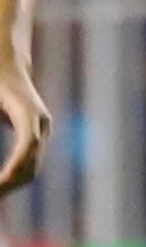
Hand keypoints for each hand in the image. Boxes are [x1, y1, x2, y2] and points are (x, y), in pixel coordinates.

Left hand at [0, 55, 50, 195]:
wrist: (7, 60)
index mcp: (27, 109)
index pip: (27, 142)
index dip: (16, 164)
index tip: (2, 181)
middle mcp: (40, 122)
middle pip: (33, 160)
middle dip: (11, 182)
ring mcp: (41, 130)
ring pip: (32, 166)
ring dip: (13, 183)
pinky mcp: (36, 135)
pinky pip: (29, 162)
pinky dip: (15, 175)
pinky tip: (1, 185)